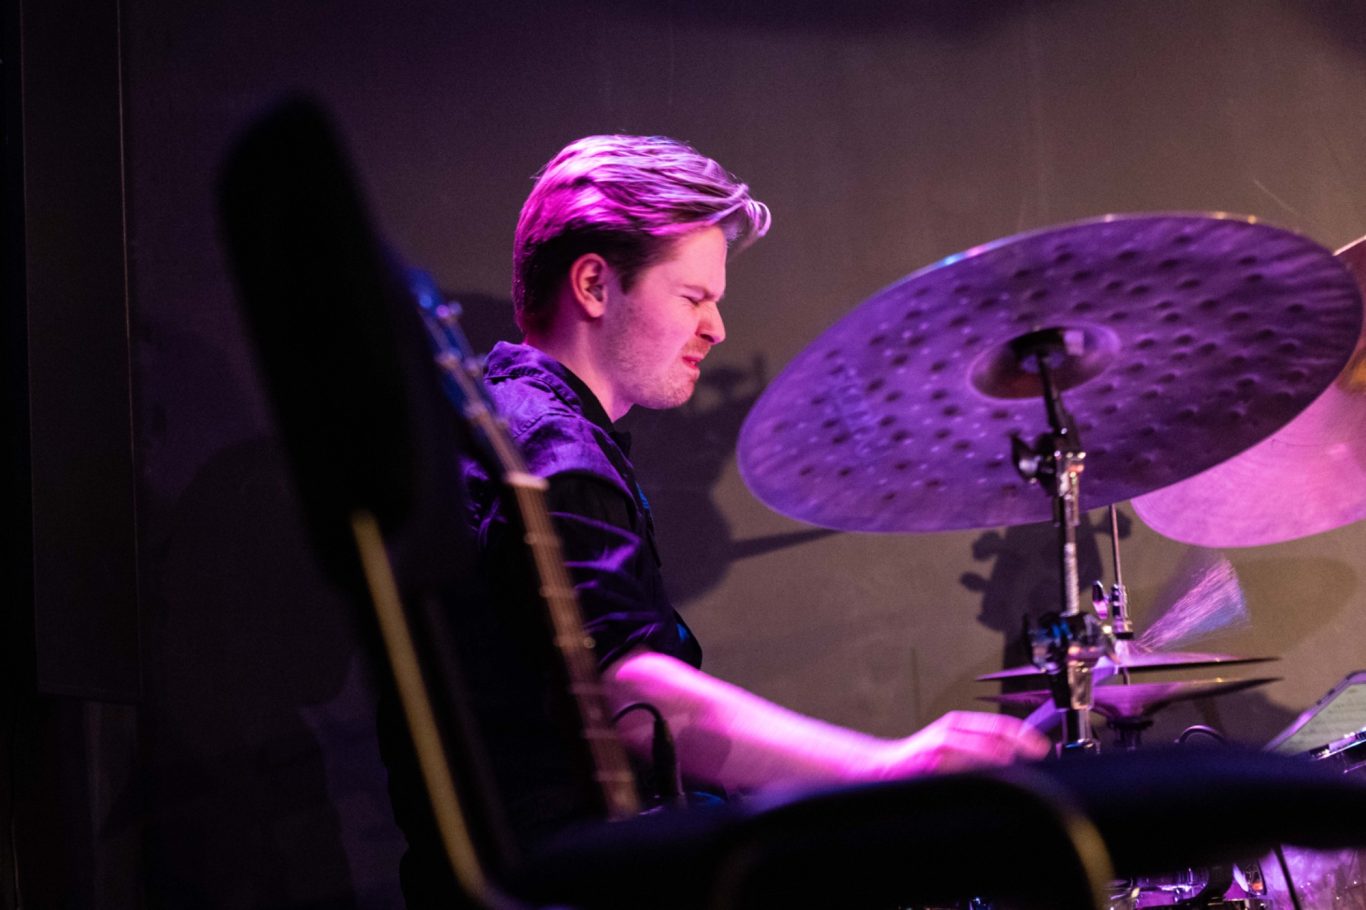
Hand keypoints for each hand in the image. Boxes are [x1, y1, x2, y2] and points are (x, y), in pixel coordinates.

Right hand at [870, 711, 1051, 777]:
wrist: (884, 765)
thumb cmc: (920, 760)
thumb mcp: (951, 746)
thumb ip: (977, 747)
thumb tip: (1013, 757)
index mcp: (959, 723)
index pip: (999, 723)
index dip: (1024, 734)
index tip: (1043, 747)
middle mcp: (952, 728)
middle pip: (995, 732)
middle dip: (1020, 744)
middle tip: (1039, 754)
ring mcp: (942, 742)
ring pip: (982, 747)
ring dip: (1003, 757)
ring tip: (1018, 766)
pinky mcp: (932, 758)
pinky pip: (963, 763)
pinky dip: (979, 769)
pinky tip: (990, 776)